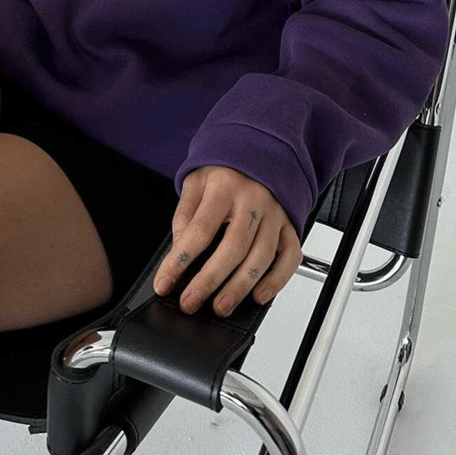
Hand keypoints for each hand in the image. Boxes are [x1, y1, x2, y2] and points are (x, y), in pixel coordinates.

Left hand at [153, 165, 301, 316]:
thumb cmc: (225, 170)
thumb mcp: (196, 180)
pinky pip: (290, 257)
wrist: (260, 147)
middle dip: (209, 280)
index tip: (165, 283)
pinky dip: (277, 281)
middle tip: (190, 302)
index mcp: (224, 187)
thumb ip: (185, 213)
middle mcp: (253, 200)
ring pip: (261, 256)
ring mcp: (275, 214)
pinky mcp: (290, 224)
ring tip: (221, 306)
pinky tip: (258, 296)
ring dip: (240, 287)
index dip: (179, 261)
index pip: (199, 230)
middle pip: (233, 247)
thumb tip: (179, 248)